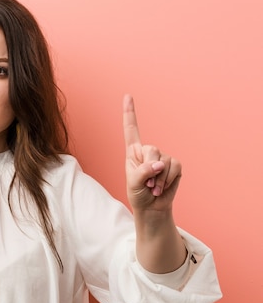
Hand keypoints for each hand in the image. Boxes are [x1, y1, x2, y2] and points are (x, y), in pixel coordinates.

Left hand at [123, 94, 181, 213]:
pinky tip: (162, 188)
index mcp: (133, 152)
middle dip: (150, 169)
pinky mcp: (174, 166)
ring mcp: (162, 157)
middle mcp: (148, 151)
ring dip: (159, 179)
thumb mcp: (133, 183)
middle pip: (152, 149)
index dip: (130, 112)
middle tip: (146, 184)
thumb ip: (143, 172)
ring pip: (165, 161)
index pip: (131, 129)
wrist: (151, 207)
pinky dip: (168, 180)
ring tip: (153, 188)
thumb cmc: (137, 194)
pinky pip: (175, 168)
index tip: (127, 95)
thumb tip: (160, 163)